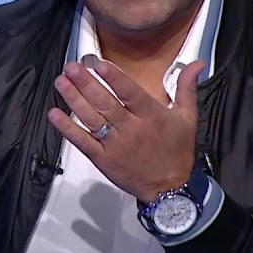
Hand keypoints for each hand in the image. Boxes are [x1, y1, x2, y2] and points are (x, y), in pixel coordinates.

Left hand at [47, 56, 204, 202]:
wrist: (171, 190)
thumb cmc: (178, 151)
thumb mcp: (188, 117)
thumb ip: (187, 88)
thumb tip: (197, 63)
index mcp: (151, 116)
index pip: (130, 93)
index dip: (115, 79)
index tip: (99, 64)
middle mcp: (131, 129)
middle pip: (105, 104)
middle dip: (86, 84)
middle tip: (71, 67)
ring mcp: (115, 145)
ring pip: (91, 120)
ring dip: (74, 100)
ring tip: (62, 82)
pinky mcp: (103, 160)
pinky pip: (83, 142)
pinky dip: (68, 129)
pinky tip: (55, 114)